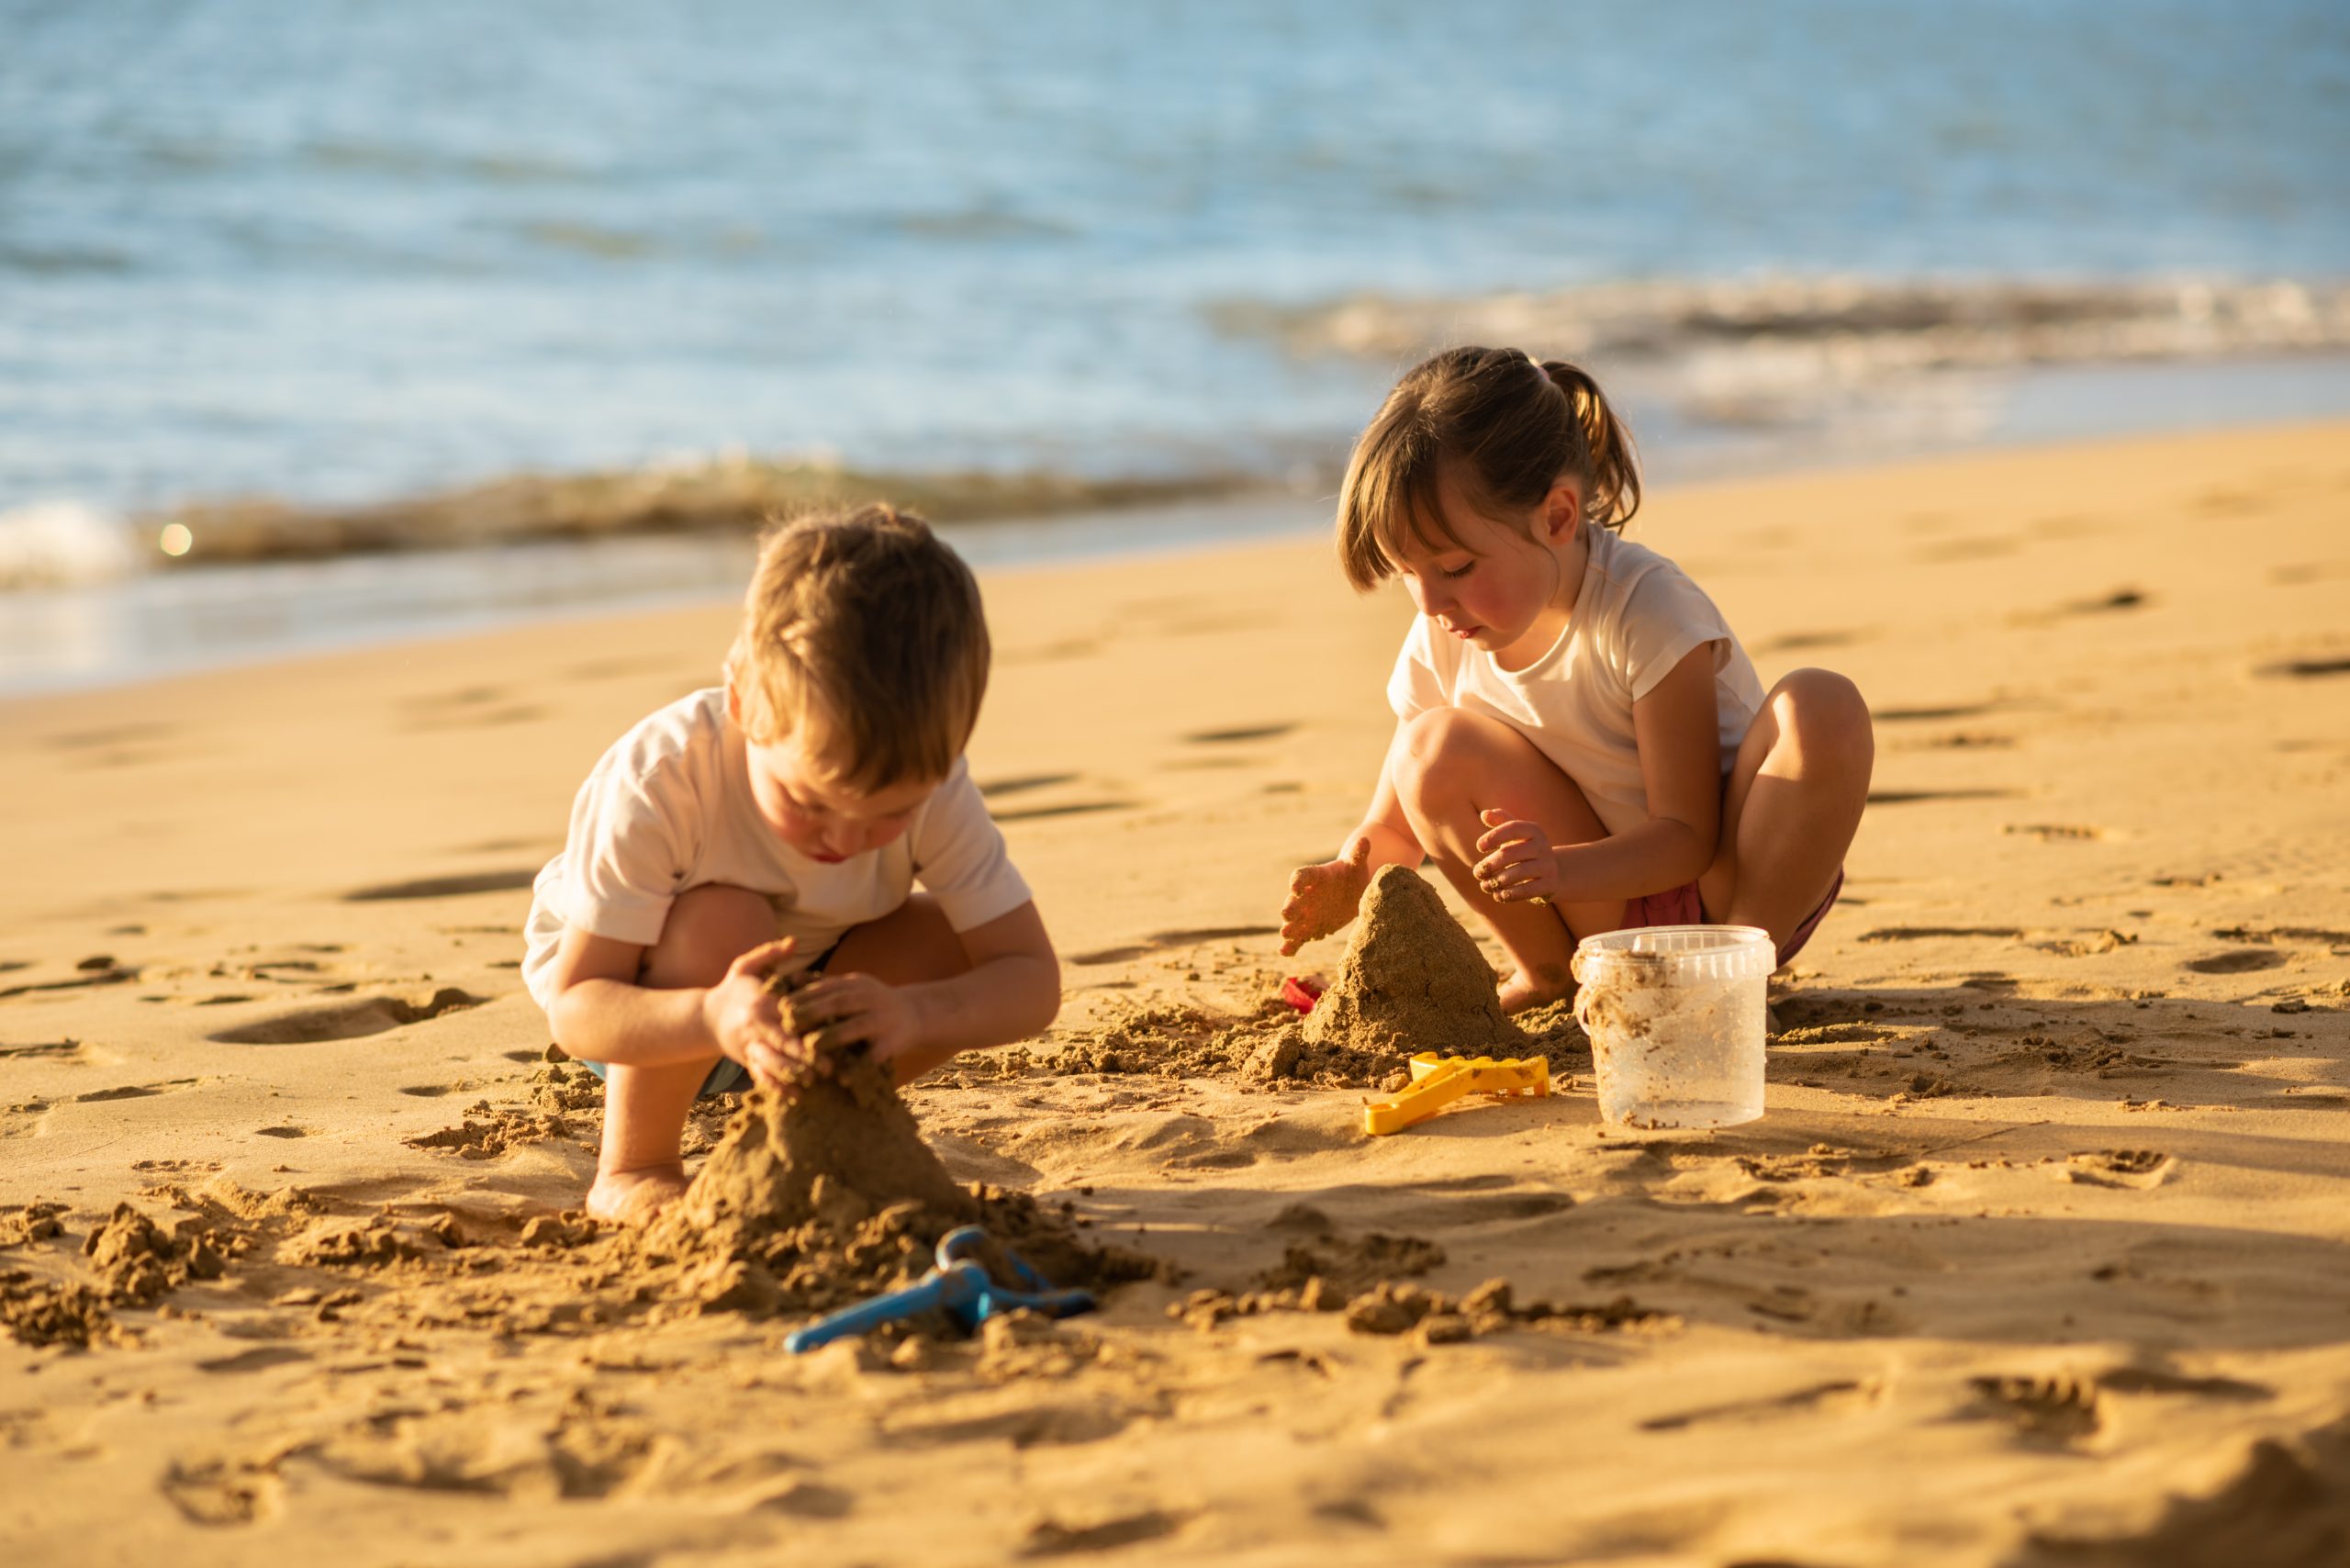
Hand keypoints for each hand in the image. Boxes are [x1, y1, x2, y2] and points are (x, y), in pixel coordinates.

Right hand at [699, 938, 814, 1088]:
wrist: (706, 1017)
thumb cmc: (734, 988)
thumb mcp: (746, 965)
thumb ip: (770, 953)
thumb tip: (793, 941)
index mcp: (760, 1003)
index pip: (786, 1016)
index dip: (807, 1027)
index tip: (829, 1033)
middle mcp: (754, 1027)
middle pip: (781, 1044)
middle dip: (805, 1057)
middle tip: (830, 1067)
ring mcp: (749, 1046)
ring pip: (770, 1064)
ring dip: (792, 1075)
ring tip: (814, 1083)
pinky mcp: (747, 1061)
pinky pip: (761, 1077)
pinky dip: (777, 1087)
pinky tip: (796, 1096)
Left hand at [777, 971, 921, 1070]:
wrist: (916, 1015)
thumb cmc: (873, 1003)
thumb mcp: (853, 987)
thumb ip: (825, 986)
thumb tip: (791, 978)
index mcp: (859, 984)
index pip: (828, 987)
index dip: (805, 996)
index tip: (782, 1007)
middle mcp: (872, 999)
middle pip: (841, 1003)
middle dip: (814, 1012)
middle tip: (789, 1025)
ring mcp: (884, 1021)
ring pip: (857, 1027)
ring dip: (833, 1036)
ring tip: (810, 1047)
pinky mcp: (893, 1043)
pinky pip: (874, 1056)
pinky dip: (859, 1067)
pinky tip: (842, 1078)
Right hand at [1280, 837, 1372, 956]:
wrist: (1351, 892)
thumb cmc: (1352, 874)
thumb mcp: (1356, 864)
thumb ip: (1358, 854)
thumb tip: (1365, 841)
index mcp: (1315, 876)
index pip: (1303, 875)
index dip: (1298, 881)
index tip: (1296, 886)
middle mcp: (1305, 895)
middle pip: (1294, 900)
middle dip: (1290, 907)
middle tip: (1287, 915)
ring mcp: (1305, 913)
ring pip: (1294, 921)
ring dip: (1289, 927)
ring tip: (1286, 935)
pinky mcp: (1308, 928)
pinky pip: (1297, 937)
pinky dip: (1290, 945)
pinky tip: (1285, 952)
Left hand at [1474, 809, 1560, 904]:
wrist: (1553, 872)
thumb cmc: (1525, 849)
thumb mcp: (1515, 834)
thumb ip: (1501, 821)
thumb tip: (1485, 814)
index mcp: (1534, 830)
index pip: (1513, 828)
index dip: (1494, 836)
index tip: (1479, 846)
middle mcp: (1543, 846)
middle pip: (1511, 853)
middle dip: (1490, 864)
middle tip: (1477, 872)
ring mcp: (1548, 866)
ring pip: (1517, 873)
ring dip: (1496, 881)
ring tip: (1484, 885)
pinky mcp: (1549, 885)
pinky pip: (1526, 890)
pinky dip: (1508, 894)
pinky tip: (1498, 895)